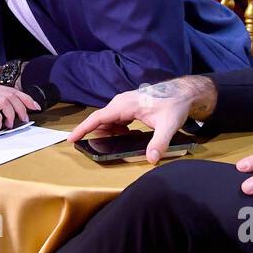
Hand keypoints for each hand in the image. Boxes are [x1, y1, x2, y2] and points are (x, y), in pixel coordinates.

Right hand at [68, 75, 216, 163]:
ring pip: (108, 120)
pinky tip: (125, 136)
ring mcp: (124, 104)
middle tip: (89, 147)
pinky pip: (115, 120)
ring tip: (108, 144)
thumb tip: (151, 159)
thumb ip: (159, 142)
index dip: (83, 128)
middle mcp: (120, 103)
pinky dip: (116, 129)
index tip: (71, 139)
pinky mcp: (128, 107)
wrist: (182, 93)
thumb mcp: (169, 125)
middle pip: (100, 120)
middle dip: (93, 133)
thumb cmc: (174, 105)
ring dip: (107, 133)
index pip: (98, 117)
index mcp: (125, 105)